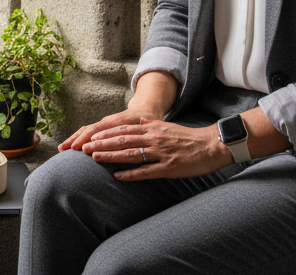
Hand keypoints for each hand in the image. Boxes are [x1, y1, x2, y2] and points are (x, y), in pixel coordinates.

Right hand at [58, 103, 164, 152]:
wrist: (145, 109)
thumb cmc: (148, 119)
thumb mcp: (149, 122)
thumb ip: (145, 124)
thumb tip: (143, 124)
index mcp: (117, 121)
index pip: (98, 130)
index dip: (88, 139)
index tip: (78, 148)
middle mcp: (107, 122)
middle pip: (88, 130)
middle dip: (75, 139)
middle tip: (63, 149)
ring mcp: (103, 124)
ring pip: (85, 130)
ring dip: (73, 139)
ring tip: (61, 149)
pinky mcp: (101, 128)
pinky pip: (87, 132)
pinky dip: (77, 139)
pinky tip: (70, 147)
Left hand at [81, 118, 230, 180]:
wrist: (211, 145)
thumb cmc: (189, 137)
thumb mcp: (168, 126)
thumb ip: (151, 123)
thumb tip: (139, 118)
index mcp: (152, 129)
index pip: (124, 130)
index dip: (106, 134)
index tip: (90, 137)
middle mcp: (153, 139)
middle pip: (122, 140)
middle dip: (102, 144)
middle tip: (83, 148)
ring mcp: (160, 153)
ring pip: (131, 154)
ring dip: (111, 156)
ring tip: (94, 158)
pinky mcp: (168, 168)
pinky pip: (146, 171)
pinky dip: (131, 174)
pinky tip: (118, 176)